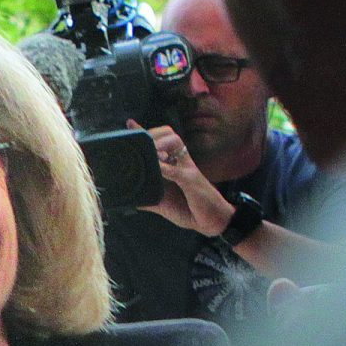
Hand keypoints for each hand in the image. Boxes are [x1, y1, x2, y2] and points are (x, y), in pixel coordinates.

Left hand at [128, 121, 233, 235]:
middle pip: (169, 136)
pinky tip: (157, 166)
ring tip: (149, 149)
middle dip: (153, 134)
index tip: (130, 124)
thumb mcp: (166, 205)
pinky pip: (178, 170)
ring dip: (160, 144)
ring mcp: (188, 169)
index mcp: (174, 166)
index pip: (161, 143)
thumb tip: (133, 200)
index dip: (147, 132)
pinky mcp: (192, 181)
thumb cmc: (191, 210)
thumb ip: (150, 200)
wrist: (214, 221)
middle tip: (140, 139)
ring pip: (176, 143)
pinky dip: (166, 168)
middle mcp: (182, 163)